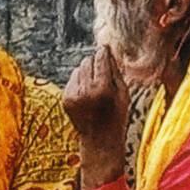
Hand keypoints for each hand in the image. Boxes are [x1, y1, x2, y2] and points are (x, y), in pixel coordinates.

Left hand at [62, 47, 131, 189]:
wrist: (100, 142)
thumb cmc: (116, 118)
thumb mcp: (123, 94)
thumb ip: (115, 71)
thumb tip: (108, 51)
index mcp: (102, 88)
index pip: (100, 59)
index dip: (103, 52)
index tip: (105, 48)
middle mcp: (85, 90)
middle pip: (87, 61)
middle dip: (95, 63)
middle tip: (103, 72)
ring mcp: (73, 95)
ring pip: (78, 68)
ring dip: (86, 72)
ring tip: (96, 87)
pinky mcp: (65, 99)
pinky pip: (72, 79)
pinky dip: (79, 82)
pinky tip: (87, 95)